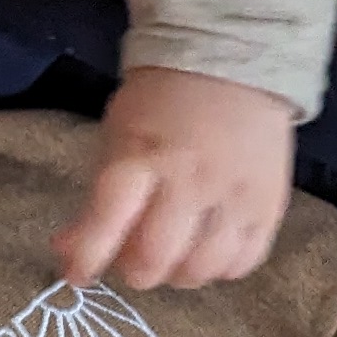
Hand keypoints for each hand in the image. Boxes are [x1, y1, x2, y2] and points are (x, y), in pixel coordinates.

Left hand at [52, 68, 296, 293]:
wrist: (232, 61)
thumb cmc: (162, 103)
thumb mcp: (117, 136)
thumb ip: (96, 199)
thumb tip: (66, 251)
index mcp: (141, 157)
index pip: (108, 222)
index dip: (88, 257)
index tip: (78, 275)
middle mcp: (189, 181)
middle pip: (156, 258)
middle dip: (135, 270)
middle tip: (134, 259)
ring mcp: (234, 196)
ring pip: (202, 268)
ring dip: (178, 274)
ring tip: (175, 256)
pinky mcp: (270, 205)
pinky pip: (244, 262)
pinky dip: (221, 268)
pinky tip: (210, 251)